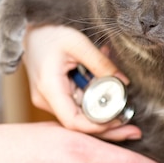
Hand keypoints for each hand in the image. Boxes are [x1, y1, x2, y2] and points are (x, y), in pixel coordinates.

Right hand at [23, 25, 140, 140]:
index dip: (98, 126)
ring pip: (81, 116)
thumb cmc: (49, 33)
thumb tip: (123, 82)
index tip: (120, 120)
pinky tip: (108, 88)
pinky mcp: (56, 98)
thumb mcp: (78, 43)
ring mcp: (50, 101)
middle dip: (107, 126)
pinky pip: (78, 106)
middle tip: (133, 130)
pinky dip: (95, 100)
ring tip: (125, 103)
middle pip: (79, 124)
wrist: (30, 32)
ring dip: (103, 111)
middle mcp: (46, 100)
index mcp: (49, 88)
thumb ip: (101, 63)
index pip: (73, 122)